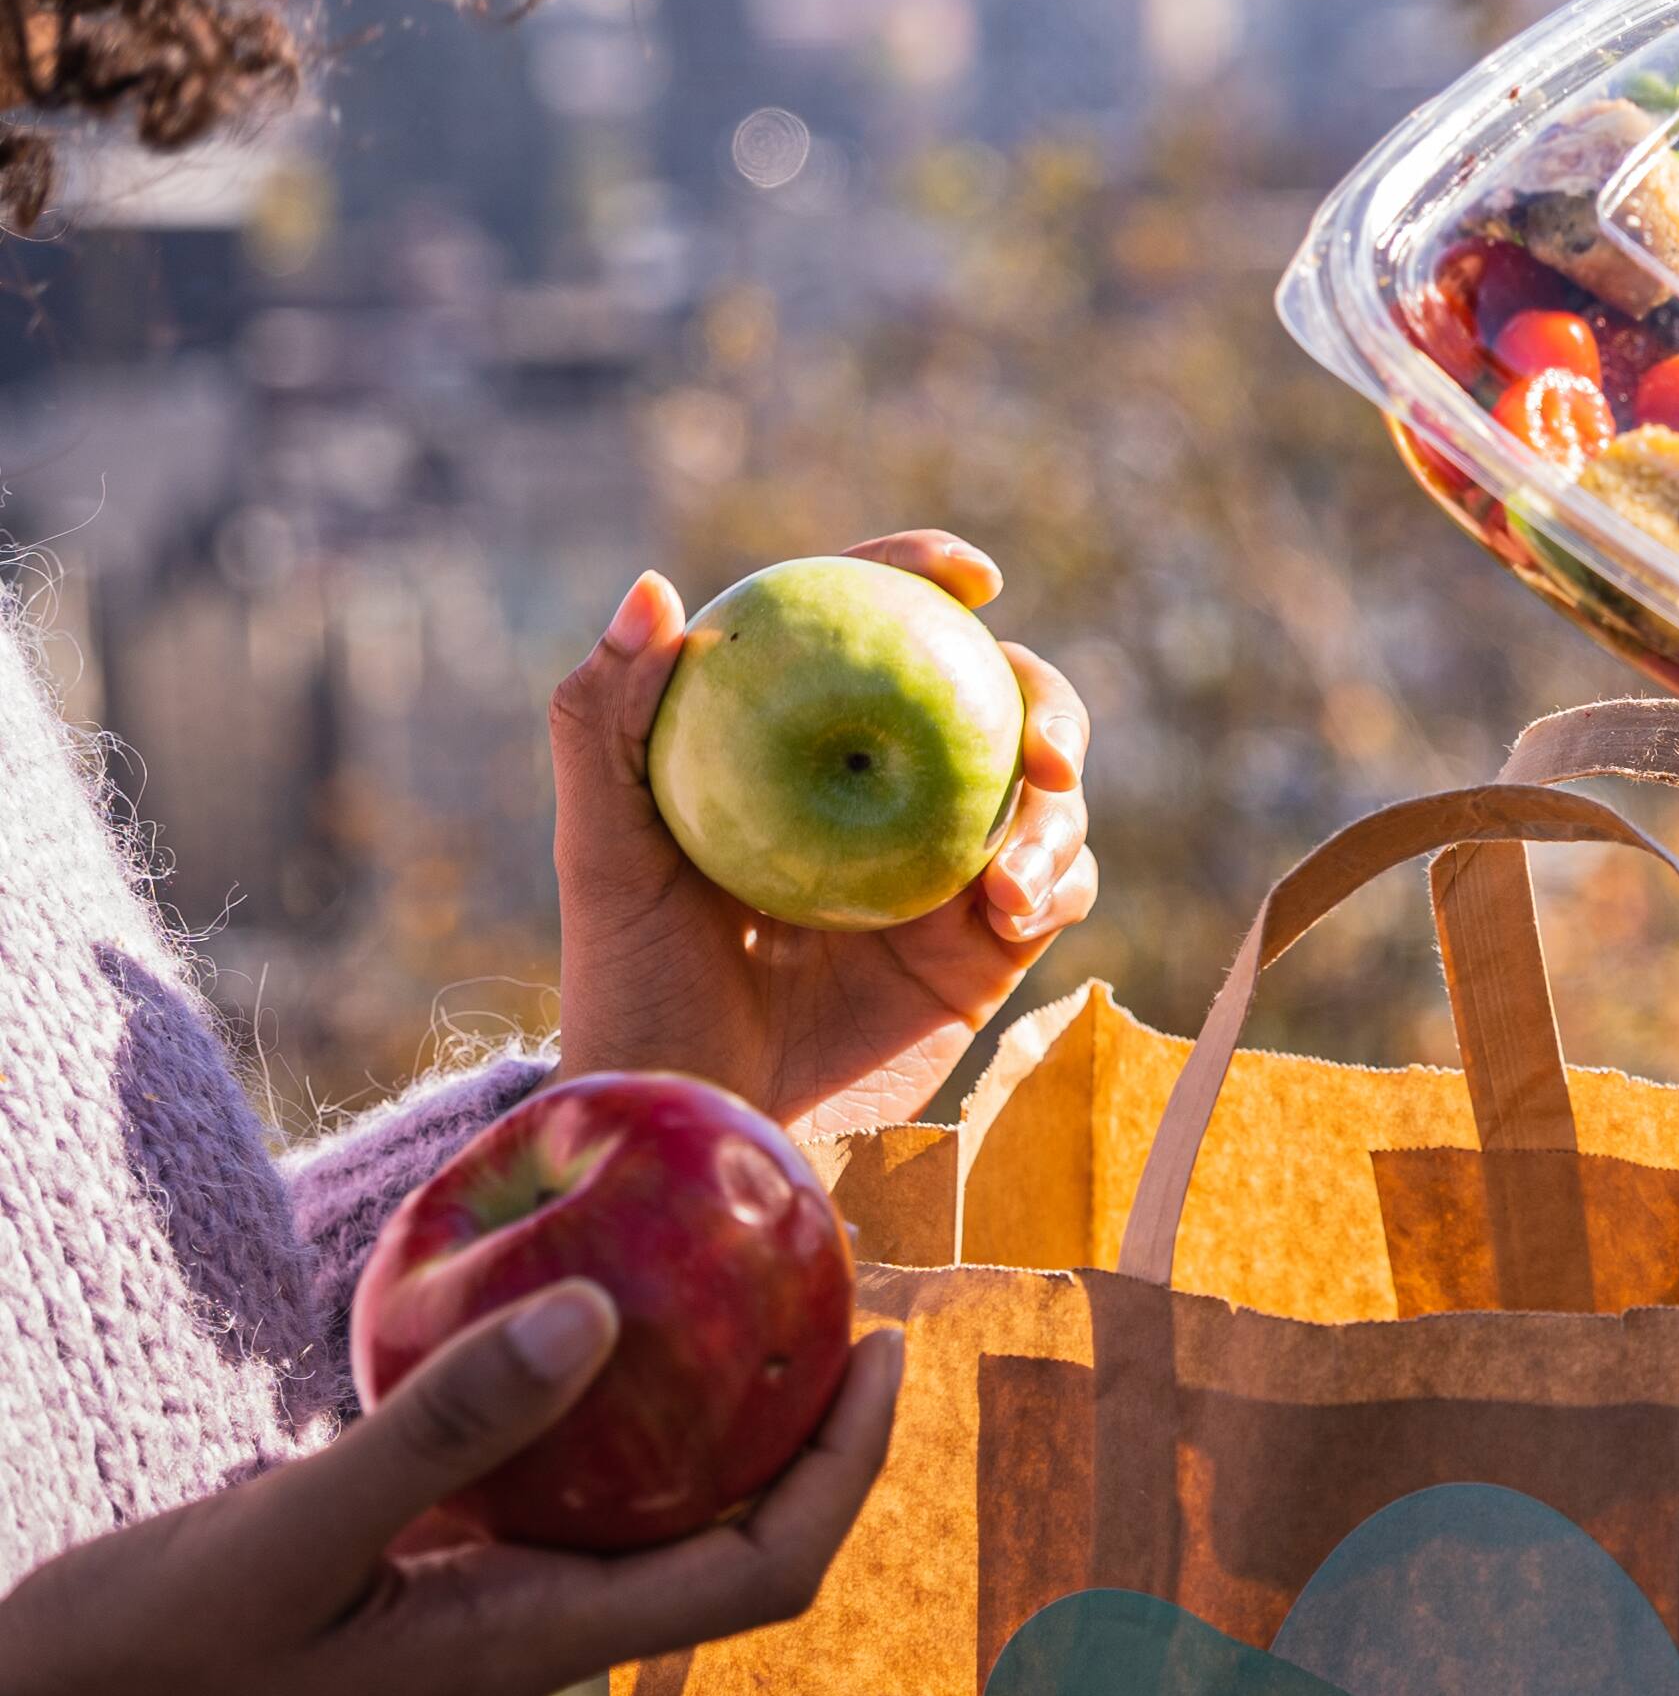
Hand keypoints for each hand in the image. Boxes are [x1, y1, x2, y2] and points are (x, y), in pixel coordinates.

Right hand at [0, 1283, 899, 1695]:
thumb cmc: (130, 1668)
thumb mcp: (282, 1536)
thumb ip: (441, 1433)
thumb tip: (604, 1314)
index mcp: (527, 1649)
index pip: (759, 1575)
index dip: (845, 1468)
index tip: (886, 1350)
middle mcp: (530, 1638)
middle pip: (731, 1538)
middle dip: (804, 1425)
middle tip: (834, 1286)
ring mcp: (476, 1614)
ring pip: (641, 1510)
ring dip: (707, 1412)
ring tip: (738, 1282)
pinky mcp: (418, 1583)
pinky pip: (546, 1491)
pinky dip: (588, 1409)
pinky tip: (572, 1317)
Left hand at [552, 533, 1097, 1138]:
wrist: (701, 1120)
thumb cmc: (635, 989)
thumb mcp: (603, 854)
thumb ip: (607, 719)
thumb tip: (655, 589)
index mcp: (803, 743)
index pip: (875, 630)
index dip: (925, 579)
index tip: (967, 574)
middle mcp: (887, 793)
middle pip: (999, 704)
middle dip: (1047, 702)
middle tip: (1040, 745)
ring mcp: (946, 868)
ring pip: (1049, 797)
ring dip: (1056, 816)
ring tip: (1007, 882)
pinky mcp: (987, 946)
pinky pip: (1058, 888)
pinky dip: (1056, 882)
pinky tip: (1011, 911)